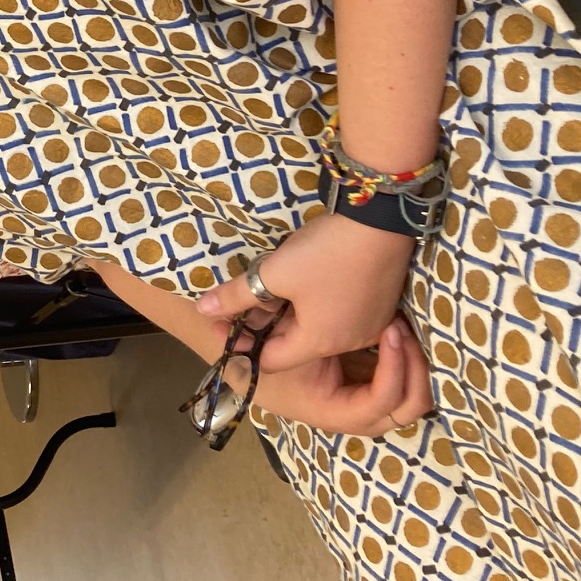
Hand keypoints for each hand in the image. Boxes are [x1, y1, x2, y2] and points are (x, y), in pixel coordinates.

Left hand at [198, 212, 412, 372]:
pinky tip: (305, 278)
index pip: (271, 361)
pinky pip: (339, 314)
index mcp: (320, 342)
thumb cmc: (324, 252)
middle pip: (295, 344)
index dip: (242, 345)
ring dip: (291, 313)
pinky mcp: (379, 304)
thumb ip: (235, 295)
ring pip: (318, 328)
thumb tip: (200, 310)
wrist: (380, 220)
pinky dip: (316, 304)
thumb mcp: (273, 272)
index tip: (223, 324)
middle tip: (244, 297)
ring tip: (272, 283)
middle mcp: (348, 341)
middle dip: (266, 325)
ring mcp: (369, 324)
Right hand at [248, 317, 433, 436]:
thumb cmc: (256, 356)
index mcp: (330, 410)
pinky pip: (393, 381)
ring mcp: (356, 400)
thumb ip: (297, 338)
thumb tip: (276, 334)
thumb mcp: (279, 341)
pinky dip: (400, 360)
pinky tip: (394, 329)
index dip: (393, 372)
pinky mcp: (357, 384)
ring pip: (405, 398)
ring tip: (401, 330)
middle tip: (407, 335)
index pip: (380, 403)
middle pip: (404, 411)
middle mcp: (348, 413)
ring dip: (412, 368)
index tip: (391, 333)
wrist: (236, 361)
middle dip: (416, 375)